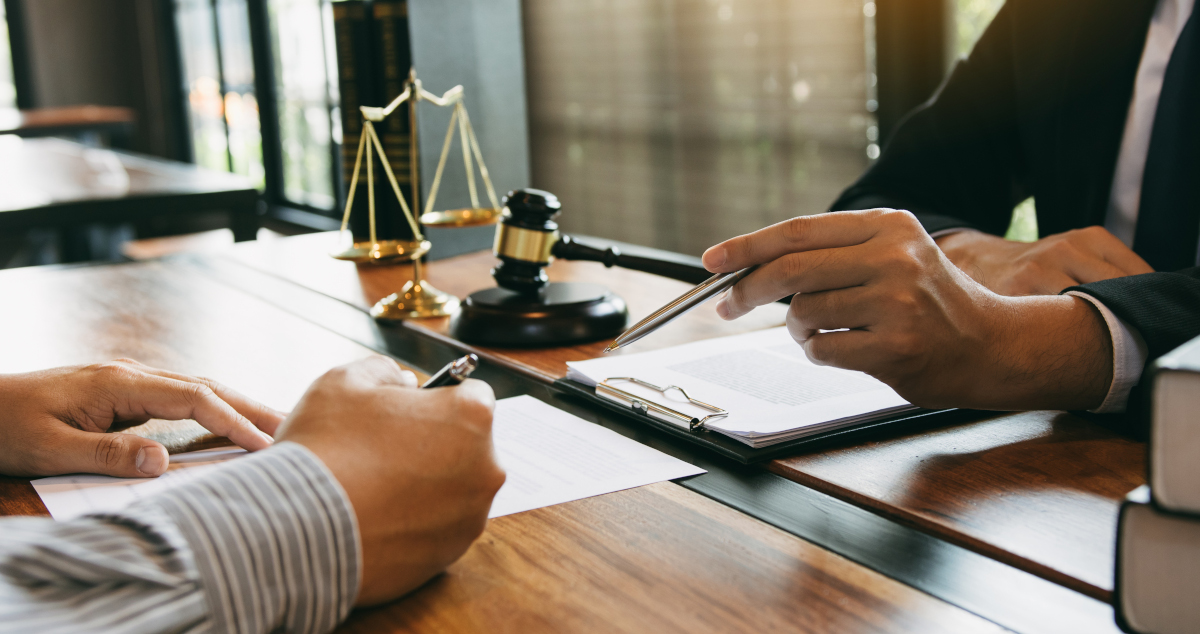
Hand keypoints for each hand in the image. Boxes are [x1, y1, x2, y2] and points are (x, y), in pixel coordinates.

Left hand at [0, 359, 280, 477]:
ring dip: (237, 405)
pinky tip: (227, 423)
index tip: (265, 444)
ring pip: (197, 388)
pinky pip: (181, 397)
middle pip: (206, 385)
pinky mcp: (123, 393)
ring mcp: (128, 381)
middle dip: (252, 406)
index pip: (193, 397)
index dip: (233, 420)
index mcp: (118, 383)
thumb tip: (163, 461)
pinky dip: (213, 408)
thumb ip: (107, 454)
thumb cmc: (7, 426)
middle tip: (295, 425)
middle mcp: (130, 375)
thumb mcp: (50, 449)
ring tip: (274, 425)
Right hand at [275, 355, 504, 605]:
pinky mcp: (448, 555)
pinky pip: (435, 528)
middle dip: (433, 442)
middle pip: (465, 445)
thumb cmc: (324, 448)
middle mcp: (485, 469)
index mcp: (471, 418)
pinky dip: (412, 521)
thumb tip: (403, 382)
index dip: (436, 398)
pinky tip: (373, 515)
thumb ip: (384, 371)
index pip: (471, 395)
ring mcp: (469, 517)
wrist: (296, 530)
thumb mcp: (345, 381)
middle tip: (383, 448)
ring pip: (452, 489)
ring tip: (373, 484)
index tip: (407, 410)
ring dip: (424, 483)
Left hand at [702, 209, 1113, 410]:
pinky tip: (846, 350)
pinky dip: (819, 353)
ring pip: (804, 314)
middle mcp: (893, 257)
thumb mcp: (891, 256)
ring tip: (828, 330)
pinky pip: (822, 350)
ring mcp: (896, 302)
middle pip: (791, 269)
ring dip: (800, 330)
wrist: (991, 345)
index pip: (798, 231)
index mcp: (887, 226)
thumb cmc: (928, 303)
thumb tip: (749, 266)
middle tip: (729, 305)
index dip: (748, 246)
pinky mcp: (895, 345)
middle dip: (748, 290)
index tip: (713, 260)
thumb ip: (832, 254)